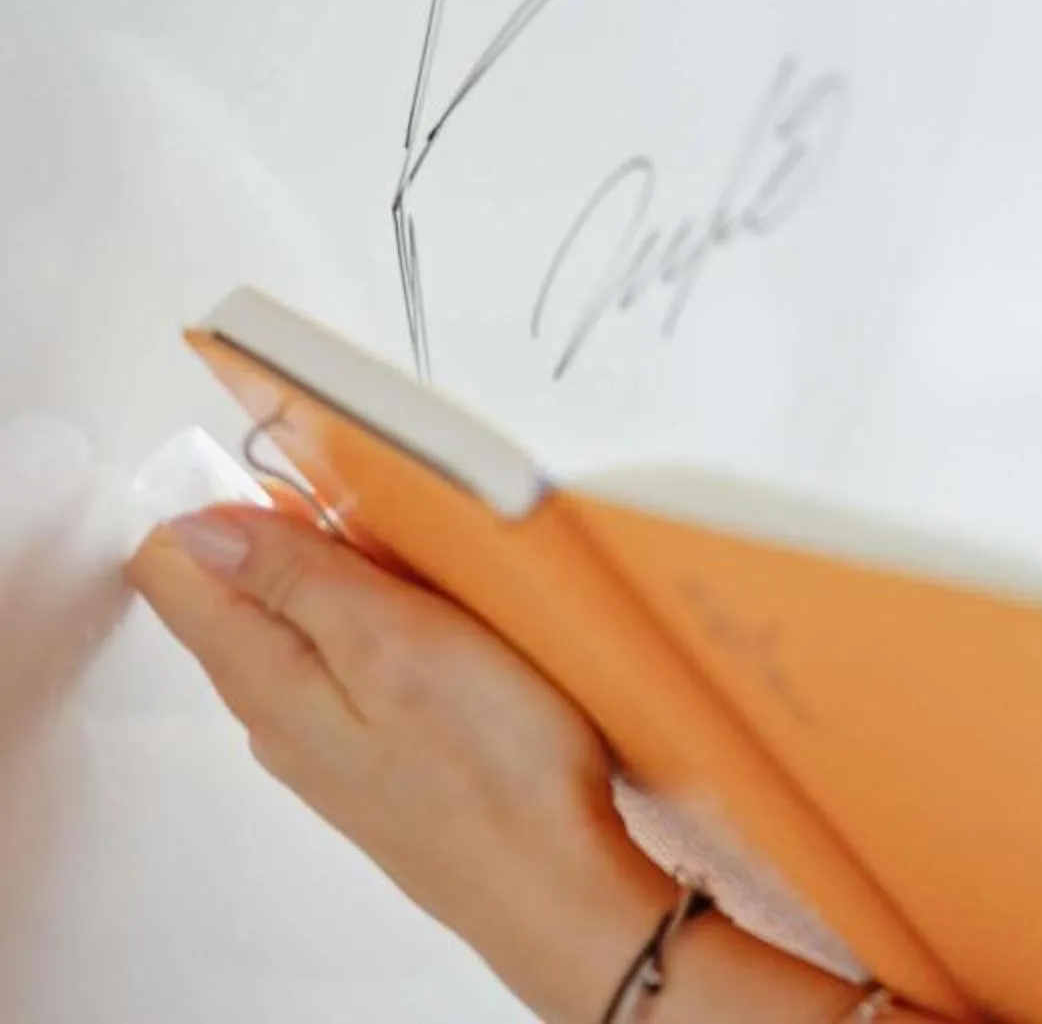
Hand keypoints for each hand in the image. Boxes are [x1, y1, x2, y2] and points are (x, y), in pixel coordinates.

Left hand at [125, 502, 666, 1002]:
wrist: (547, 877)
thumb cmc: (491, 767)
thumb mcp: (393, 639)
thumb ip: (293, 579)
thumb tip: (200, 529)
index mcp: (261, 673)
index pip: (172, 566)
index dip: (222, 503)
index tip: (300, 486)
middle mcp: (272, 707)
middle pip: (238, 585)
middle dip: (299, 531)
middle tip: (392, 534)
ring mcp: (321, 732)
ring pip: (298, 618)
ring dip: (354, 575)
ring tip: (435, 578)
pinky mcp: (371, 744)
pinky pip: (349, 657)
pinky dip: (386, 619)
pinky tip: (449, 629)